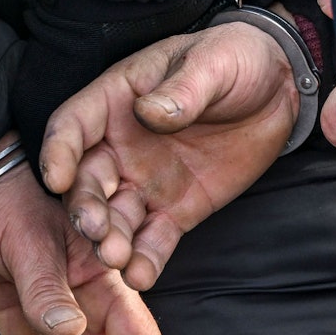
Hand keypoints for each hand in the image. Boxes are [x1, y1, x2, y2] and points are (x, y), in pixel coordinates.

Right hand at [39, 21, 298, 288]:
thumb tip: (150, 112)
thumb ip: (182, 89)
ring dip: (111, 240)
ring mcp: (146, 181)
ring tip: (116, 259)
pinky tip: (142, 275)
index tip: (58, 178)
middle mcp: (120, 146)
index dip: (59, 151)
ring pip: (116, 217)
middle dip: (86, 208)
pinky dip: (146, 259)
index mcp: (116, 101)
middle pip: (88, 181)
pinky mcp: (176, 210)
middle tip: (96, 230)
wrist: (278, 88)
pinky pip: (154, 239)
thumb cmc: (235, 59)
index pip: (72, 126)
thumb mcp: (212, 63)